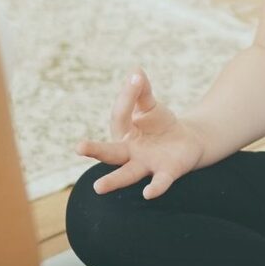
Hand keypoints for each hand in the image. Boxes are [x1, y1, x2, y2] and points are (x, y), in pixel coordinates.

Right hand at [77, 69, 205, 198]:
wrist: (187, 142)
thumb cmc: (160, 124)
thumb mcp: (150, 105)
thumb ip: (142, 91)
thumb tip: (135, 71)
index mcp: (123, 133)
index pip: (120, 116)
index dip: (127, 96)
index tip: (136, 79)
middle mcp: (130, 152)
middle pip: (110, 153)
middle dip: (95, 150)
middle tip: (78, 148)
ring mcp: (146, 165)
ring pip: (127, 174)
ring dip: (114, 181)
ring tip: (98, 187)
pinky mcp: (166, 173)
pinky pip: (159, 182)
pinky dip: (154, 188)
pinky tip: (148, 194)